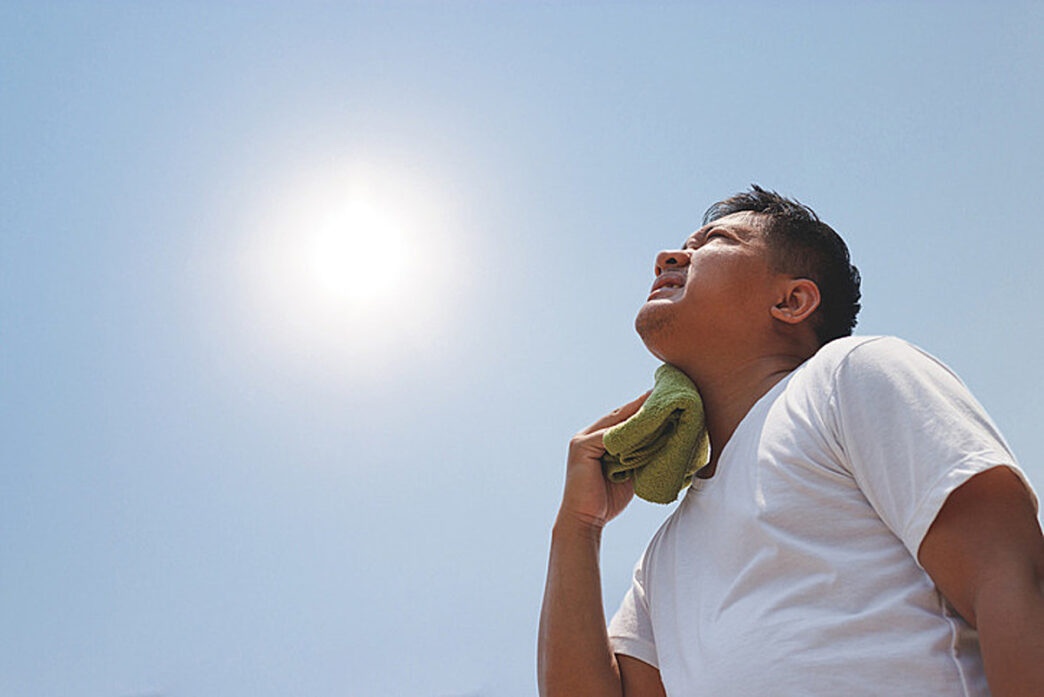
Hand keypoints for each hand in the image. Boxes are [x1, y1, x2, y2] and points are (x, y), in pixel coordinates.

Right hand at [558, 390, 651, 531]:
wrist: (585, 521)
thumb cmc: (607, 501)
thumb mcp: (627, 472)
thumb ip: (638, 456)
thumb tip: (664, 443)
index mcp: (596, 441)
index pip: (622, 420)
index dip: (642, 409)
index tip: (662, 399)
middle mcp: (587, 436)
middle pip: (619, 415)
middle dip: (642, 404)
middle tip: (664, 392)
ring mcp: (582, 440)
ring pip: (615, 422)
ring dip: (637, 413)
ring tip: (659, 403)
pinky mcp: (582, 448)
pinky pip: (609, 436)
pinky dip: (627, 430)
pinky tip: (646, 424)